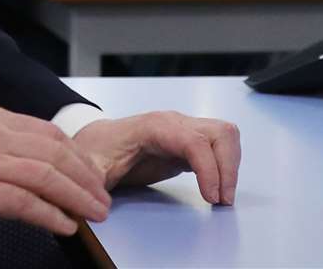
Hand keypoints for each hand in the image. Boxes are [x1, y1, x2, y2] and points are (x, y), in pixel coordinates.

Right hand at [0, 105, 110, 236]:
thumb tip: (32, 162)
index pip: (49, 132)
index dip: (78, 155)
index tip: (92, 173)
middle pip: (56, 153)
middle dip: (86, 177)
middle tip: (103, 197)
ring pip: (48, 176)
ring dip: (78, 197)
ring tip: (95, 214)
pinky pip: (27, 203)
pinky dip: (51, 215)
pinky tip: (66, 225)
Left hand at [72, 112, 240, 205]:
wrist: (97, 140)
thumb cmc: (96, 150)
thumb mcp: (91, 165)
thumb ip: (95, 177)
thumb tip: (96, 200)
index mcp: (153, 126)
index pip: (194, 141)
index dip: (209, 169)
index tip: (212, 197)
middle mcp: (174, 123)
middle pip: (219, 133)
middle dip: (228, 169)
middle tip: (222, 200)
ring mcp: (184, 130)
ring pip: (225, 136)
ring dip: (231, 166)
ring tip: (223, 196)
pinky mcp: (189, 143)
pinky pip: (220, 147)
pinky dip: (226, 167)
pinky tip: (218, 188)